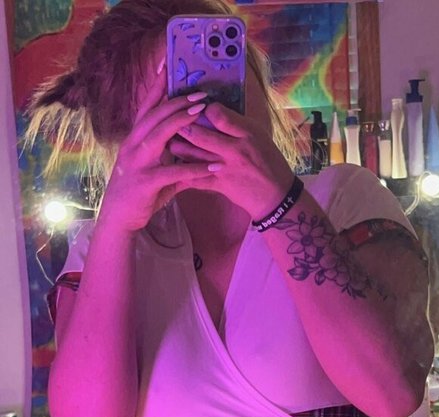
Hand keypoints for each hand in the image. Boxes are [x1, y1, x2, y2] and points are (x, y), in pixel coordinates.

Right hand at [98, 91, 218, 231]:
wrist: (119, 219)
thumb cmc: (138, 194)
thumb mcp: (154, 170)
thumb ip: (172, 158)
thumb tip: (192, 151)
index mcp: (134, 139)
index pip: (147, 107)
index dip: (158, 87)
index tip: (170, 67)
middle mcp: (133, 145)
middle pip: (156, 115)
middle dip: (178, 101)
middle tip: (201, 92)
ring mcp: (137, 163)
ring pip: (160, 135)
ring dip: (182, 122)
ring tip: (202, 113)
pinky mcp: (145, 182)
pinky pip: (172, 172)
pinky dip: (193, 168)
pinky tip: (211, 166)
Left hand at [168, 102, 294, 219]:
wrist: (275, 195)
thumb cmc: (268, 161)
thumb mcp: (258, 135)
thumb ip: (236, 123)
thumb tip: (213, 110)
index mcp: (246, 133)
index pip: (218, 115)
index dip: (203, 108)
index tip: (195, 105)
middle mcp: (234, 149)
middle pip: (200, 135)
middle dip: (181, 126)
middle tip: (168, 119)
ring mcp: (224, 169)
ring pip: (193, 155)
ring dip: (177, 147)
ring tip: (167, 140)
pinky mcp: (219, 185)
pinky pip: (195, 178)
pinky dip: (181, 172)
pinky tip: (171, 166)